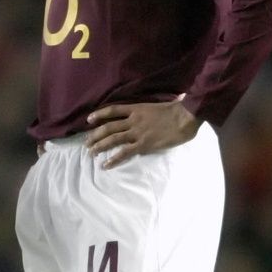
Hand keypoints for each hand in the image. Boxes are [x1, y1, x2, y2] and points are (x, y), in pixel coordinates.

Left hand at [85, 98, 201, 166]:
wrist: (185, 116)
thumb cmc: (177, 110)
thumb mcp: (158, 106)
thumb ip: (148, 111)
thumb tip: (146, 114)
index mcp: (137, 109)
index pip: (113, 110)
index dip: (99, 115)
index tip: (89, 120)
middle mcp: (133, 120)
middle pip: (108, 127)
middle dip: (95, 135)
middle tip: (86, 143)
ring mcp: (137, 133)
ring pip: (112, 139)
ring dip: (99, 146)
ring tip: (90, 153)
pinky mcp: (143, 144)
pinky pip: (124, 153)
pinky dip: (113, 159)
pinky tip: (105, 165)